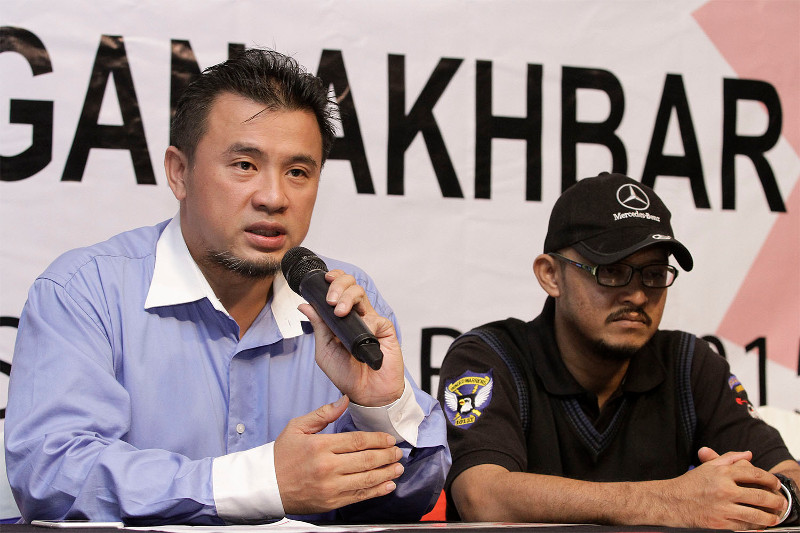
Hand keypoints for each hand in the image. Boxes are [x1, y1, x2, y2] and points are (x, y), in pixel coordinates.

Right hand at [273, 396, 403, 514]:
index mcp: (320, 447)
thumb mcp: (297, 427)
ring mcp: (330, 487)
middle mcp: (327, 467)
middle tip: (398, 452)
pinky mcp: (331, 502)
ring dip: (386, 473)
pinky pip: (358, 496)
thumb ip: (323, 414)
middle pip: (366, 459)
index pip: (357, 441)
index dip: (377, 440)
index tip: (389, 439)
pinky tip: (387, 485)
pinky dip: (376, 491)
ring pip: (366, 479)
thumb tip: (344, 400)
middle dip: (386, 455)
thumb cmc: (281, 456)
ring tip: (398, 468)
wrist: (266, 486)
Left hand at [298, 269, 404, 406]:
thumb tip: (305, 305)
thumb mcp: (325, 350)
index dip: (332, 280)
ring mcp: (371, 320)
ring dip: (347, 297)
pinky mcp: (385, 329)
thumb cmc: (347, 374)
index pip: (337, 289)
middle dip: (338, 284)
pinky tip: (362, 337)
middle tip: (331, 300)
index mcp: (340, 318)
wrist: (367, 393)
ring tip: (339, 312)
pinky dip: (366, 324)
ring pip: (360, 293)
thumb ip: (318, 326)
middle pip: (350, 284)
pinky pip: (374, 317)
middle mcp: (355, 315)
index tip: (323, 280)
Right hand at [662, 447, 785, 528]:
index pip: (755, 474)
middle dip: (775, 500)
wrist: (672, 502)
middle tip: (781, 502)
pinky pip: (744, 526)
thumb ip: (729, 458)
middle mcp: (724, 490)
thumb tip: (749, 454)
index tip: (775, 483)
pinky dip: (755, 526)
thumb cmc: (690, 483)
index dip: (770, 479)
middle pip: (759, 495)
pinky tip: (759, 524)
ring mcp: (723, 507)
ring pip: (755, 514)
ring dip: (770, 517)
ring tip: (775, 517)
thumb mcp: (709, 466)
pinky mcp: (720, 523)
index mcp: (722, 473)